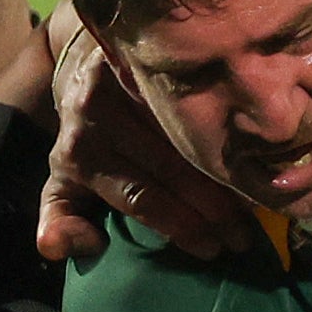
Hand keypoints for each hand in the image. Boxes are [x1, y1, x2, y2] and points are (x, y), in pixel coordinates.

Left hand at [38, 35, 257, 260]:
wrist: (85, 69)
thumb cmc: (86, 141)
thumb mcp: (62, 181)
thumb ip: (60, 218)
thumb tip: (53, 250)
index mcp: (77, 155)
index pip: (139, 197)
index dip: (178, 225)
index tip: (212, 250)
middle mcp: (97, 116)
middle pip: (169, 168)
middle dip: (212, 208)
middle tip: (243, 237)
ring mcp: (126, 83)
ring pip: (188, 135)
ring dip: (227, 173)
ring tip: (258, 205)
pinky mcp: (151, 62)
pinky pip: (196, 103)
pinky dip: (226, 132)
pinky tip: (253, 157)